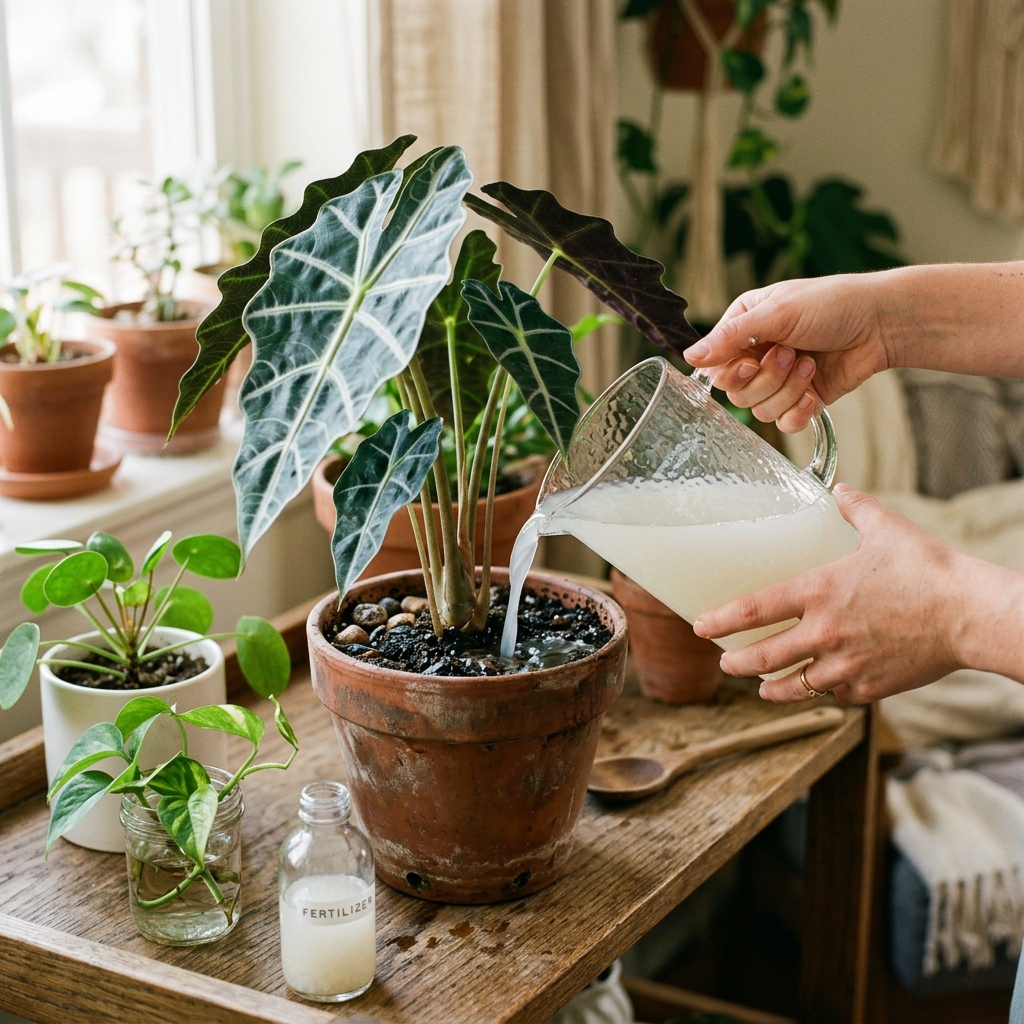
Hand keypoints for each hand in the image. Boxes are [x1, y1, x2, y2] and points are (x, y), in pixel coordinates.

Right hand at [685, 275, 894, 432]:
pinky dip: (798, 412)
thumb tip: (689, 356)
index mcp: (743, 328)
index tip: (750, 362)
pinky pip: (783, 423)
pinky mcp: (802, 399)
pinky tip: (814, 393)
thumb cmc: (832, 304)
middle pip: (736, 392)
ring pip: (759, 409)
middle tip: (791, 354)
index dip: (729, 372)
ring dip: (787, 390)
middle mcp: (756, 355)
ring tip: (810, 364)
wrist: (880, 322)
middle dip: (766, 378)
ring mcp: (779, 380)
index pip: (714, 366)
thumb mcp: (776, 312)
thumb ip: (730, 337)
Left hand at [692, 486, 970, 703]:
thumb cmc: (928, 569)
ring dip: (771, 688)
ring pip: (794, 685)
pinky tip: (814, 688)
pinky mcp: (869, 686)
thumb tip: (839, 489)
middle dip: (736, 662)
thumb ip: (855, 508)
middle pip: (763, 656)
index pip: (753, 610)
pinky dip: (820, 692)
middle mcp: (824, 632)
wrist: (970, 614)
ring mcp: (845, 663)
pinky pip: (833, 693)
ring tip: (760, 688)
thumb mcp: (886, 528)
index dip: (720, 621)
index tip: (700, 627)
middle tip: (725, 662)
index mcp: (818, 592)